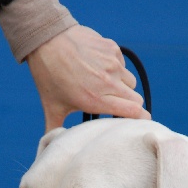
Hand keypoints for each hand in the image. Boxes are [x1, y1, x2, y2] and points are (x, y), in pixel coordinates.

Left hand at [27, 25, 150, 131]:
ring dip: (122, 86)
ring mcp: (112, 64)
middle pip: (136, 99)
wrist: (46, 39)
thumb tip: (51, 148)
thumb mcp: (51, 106)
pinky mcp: (113, 49)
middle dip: (130, 105)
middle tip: (116, 105)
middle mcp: (108, 82)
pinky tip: (99, 67)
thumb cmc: (49, 76)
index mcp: (96, 99)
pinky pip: (123, 64)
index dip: (141, 119)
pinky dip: (116, 68)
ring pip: (131, 82)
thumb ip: (54, 129)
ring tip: (105, 85)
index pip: (134, 111)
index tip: (140, 122)